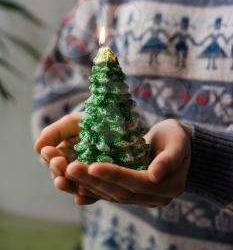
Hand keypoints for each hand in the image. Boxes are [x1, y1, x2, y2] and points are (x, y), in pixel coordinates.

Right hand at [34, 113, 98, 204]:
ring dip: (67, 185)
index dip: (49, 157)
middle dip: (57, 170)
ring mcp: (89, 179)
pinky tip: (80, 198)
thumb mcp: (75, 123)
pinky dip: (86, 198)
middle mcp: (75, 168)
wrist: (126, 126)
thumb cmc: (96, 121)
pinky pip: (94, 196)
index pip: (52, 160)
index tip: (48, 151)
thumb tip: (37, 148)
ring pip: (74, 187)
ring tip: (62, 182)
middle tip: (58, 163)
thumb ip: (56, 132)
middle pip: (61, 175)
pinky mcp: (105, 186)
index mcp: (65, 154)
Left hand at [65, 119, 191, 206]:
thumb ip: (170, 158)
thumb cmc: (177, 138)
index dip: (114, 175)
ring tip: (67, 174)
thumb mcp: (178, 142)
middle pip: (120, 192)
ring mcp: (142, 198)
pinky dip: (92, 190)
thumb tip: (155, 174)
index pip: (136, 182)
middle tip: (70, 168)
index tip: (93, 166)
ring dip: (88, 186)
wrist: (177, 145)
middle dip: (94, 181)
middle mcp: (154, 197)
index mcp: (168, 185)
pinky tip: (74, 186)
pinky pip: (110, 194)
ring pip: (112, 195)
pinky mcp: (132, 194)